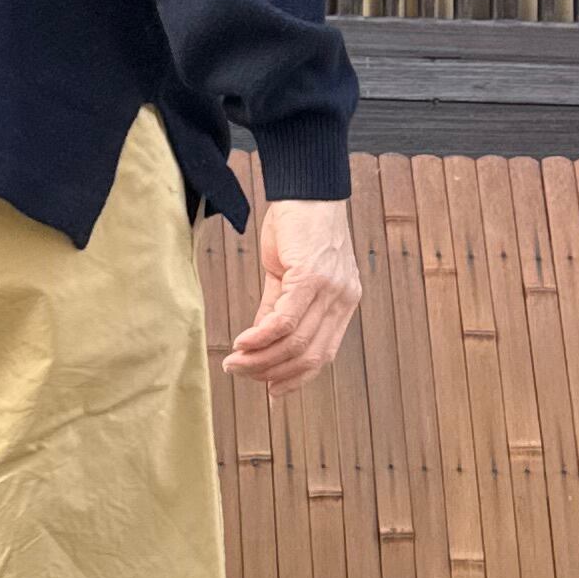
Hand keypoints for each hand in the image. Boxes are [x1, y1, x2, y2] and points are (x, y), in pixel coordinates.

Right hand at [222, 194, 362, 398]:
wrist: (306, 187)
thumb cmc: (298, 225)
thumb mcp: (288, 274)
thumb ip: (277, 309)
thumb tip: (260, 343)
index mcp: (343, 302)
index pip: (323, 354)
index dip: (296, 378)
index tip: (270, 390)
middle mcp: (343, 300)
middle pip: (309, 355)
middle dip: (271, 372)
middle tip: (240, 373)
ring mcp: (331, 290)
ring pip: (296, 342)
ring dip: (261, 359)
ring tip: (235, 362)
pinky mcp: (312, 277)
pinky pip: (285, 320)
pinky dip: (261, 337)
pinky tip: (242, 342)